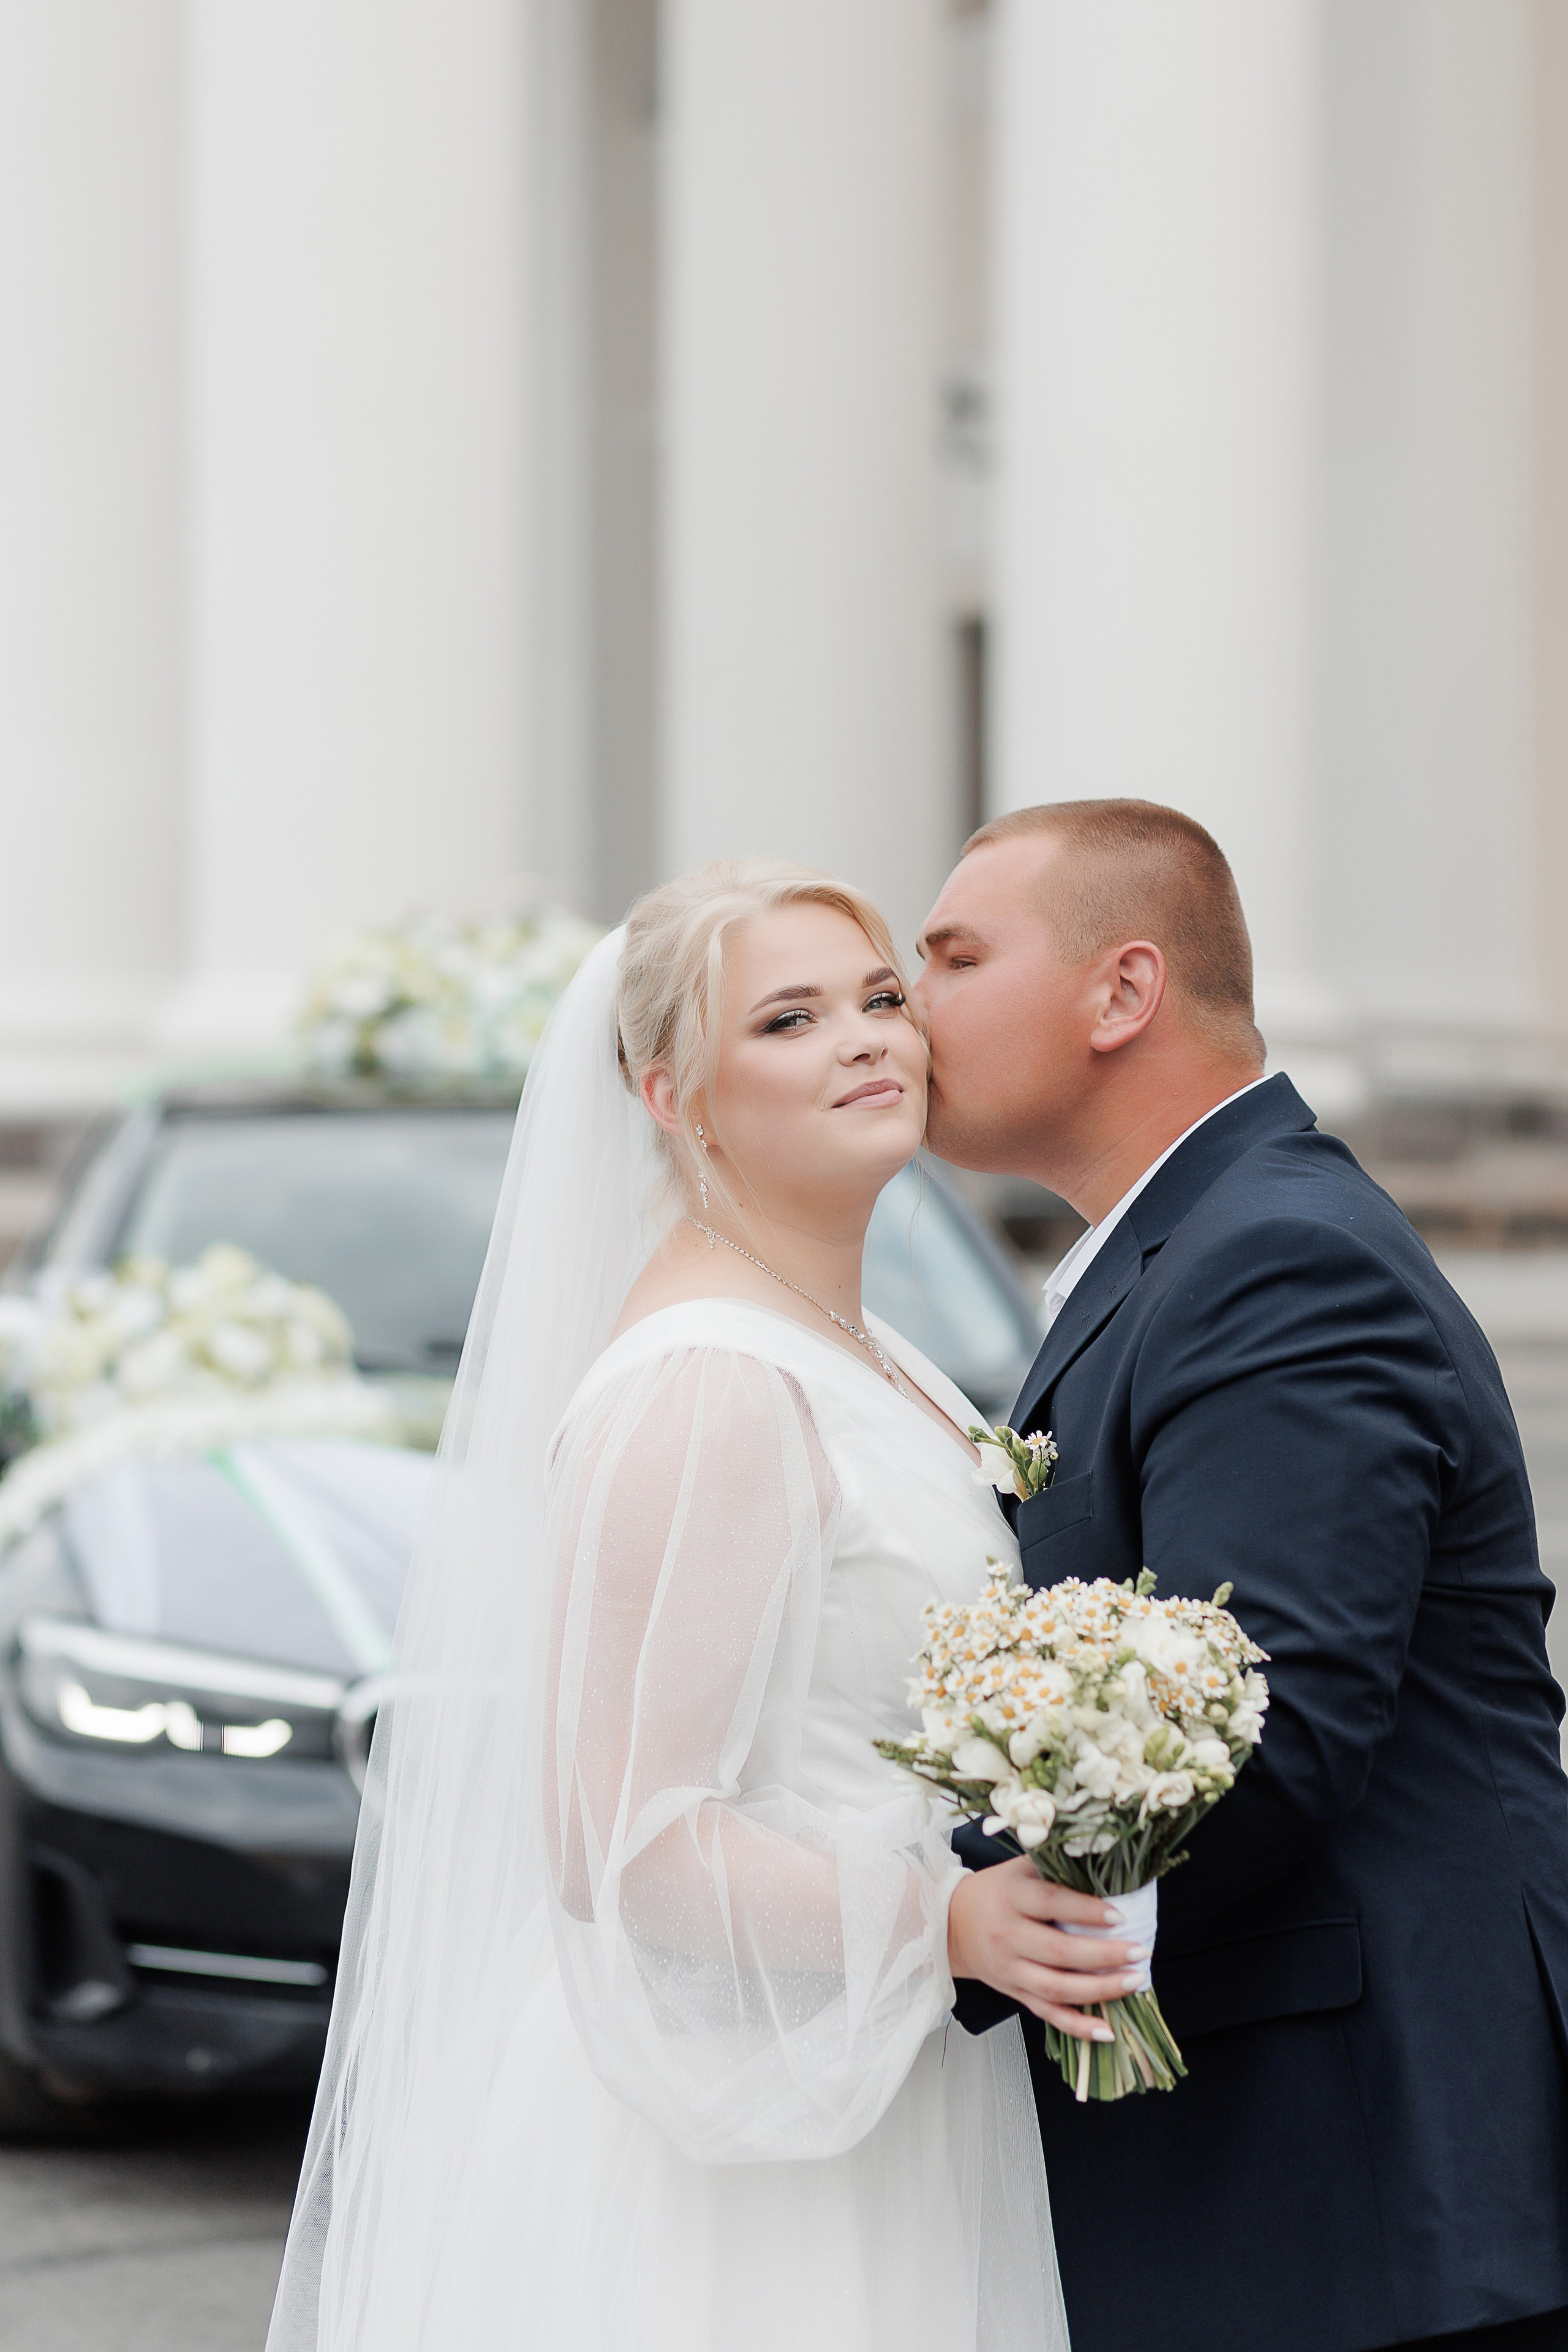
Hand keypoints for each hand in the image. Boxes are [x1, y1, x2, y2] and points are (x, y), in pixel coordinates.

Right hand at [946, 1858, 1145, 2042]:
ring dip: (1099, 1990)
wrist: (951, 1924)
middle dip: (1103, 1955)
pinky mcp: (1014, 1993)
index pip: (1051, 1903)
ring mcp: (1010, 1970)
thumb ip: (1055, 1863)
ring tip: (1133, 1982)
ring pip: (1056, 1988)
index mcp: (1010, 1897)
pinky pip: (1048, 2014)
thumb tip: (1103, 1857)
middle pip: (1058, 1951)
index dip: (1086, 1911)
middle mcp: (1008, 1935)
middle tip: (1139, 1952)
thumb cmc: (994, 1892)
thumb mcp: (1018, 1868)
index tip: (1120, 1916)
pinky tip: (1106, 2030)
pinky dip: (1078, 2026)